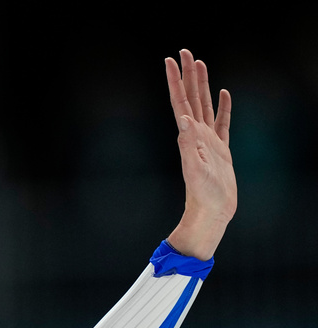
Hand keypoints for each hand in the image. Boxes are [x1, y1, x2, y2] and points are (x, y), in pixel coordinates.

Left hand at [164, 49, 236, 260]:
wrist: (212, 211)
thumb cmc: (202, 194)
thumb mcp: (195, 168)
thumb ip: (188, 145)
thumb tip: (183, 119)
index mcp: (189, 136)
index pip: (180, 101)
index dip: (175, 81)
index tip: (169, 60)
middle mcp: (196, 134)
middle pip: (191, 97)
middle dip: (187, 74)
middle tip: (184, 51)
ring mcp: (209, 140)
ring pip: (205, 104)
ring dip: (202, 84)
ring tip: (200, 63)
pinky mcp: (221, 149)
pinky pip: (223, 122)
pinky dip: (223, 106)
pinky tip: (223, 94)